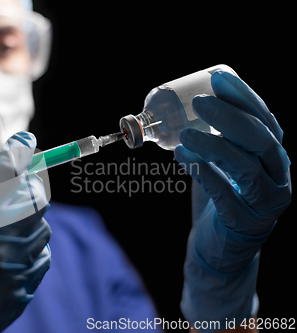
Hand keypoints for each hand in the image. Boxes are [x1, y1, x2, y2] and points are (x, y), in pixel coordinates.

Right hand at [0, 132, 51, 332]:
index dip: (17, 151)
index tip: (24, 141)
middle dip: (27, 182)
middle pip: (35, 199)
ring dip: (29, 214)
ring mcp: (11, 275)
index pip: (3, 176)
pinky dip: (31, 244)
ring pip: (43, 227)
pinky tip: (10, 248)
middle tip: (13, 182)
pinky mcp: (20, 295)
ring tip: (6, 218)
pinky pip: (42, 257)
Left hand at [175, 71, 290, 329]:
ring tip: (185, 134)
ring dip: (215, 146)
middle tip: (200, 102)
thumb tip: (190, 104)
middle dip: (232, 117)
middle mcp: (278, 178)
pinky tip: (183, 158)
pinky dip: (204, 174)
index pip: (266, 121)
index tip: (218, 77)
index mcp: (274, 158)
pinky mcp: (243, 224)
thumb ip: (219, 138)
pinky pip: (226, 196)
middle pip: (262, 141)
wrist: (221, 246)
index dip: (244, 97)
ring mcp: (264, 203)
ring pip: (247, 169)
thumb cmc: (222, 197)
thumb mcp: (225, 163)